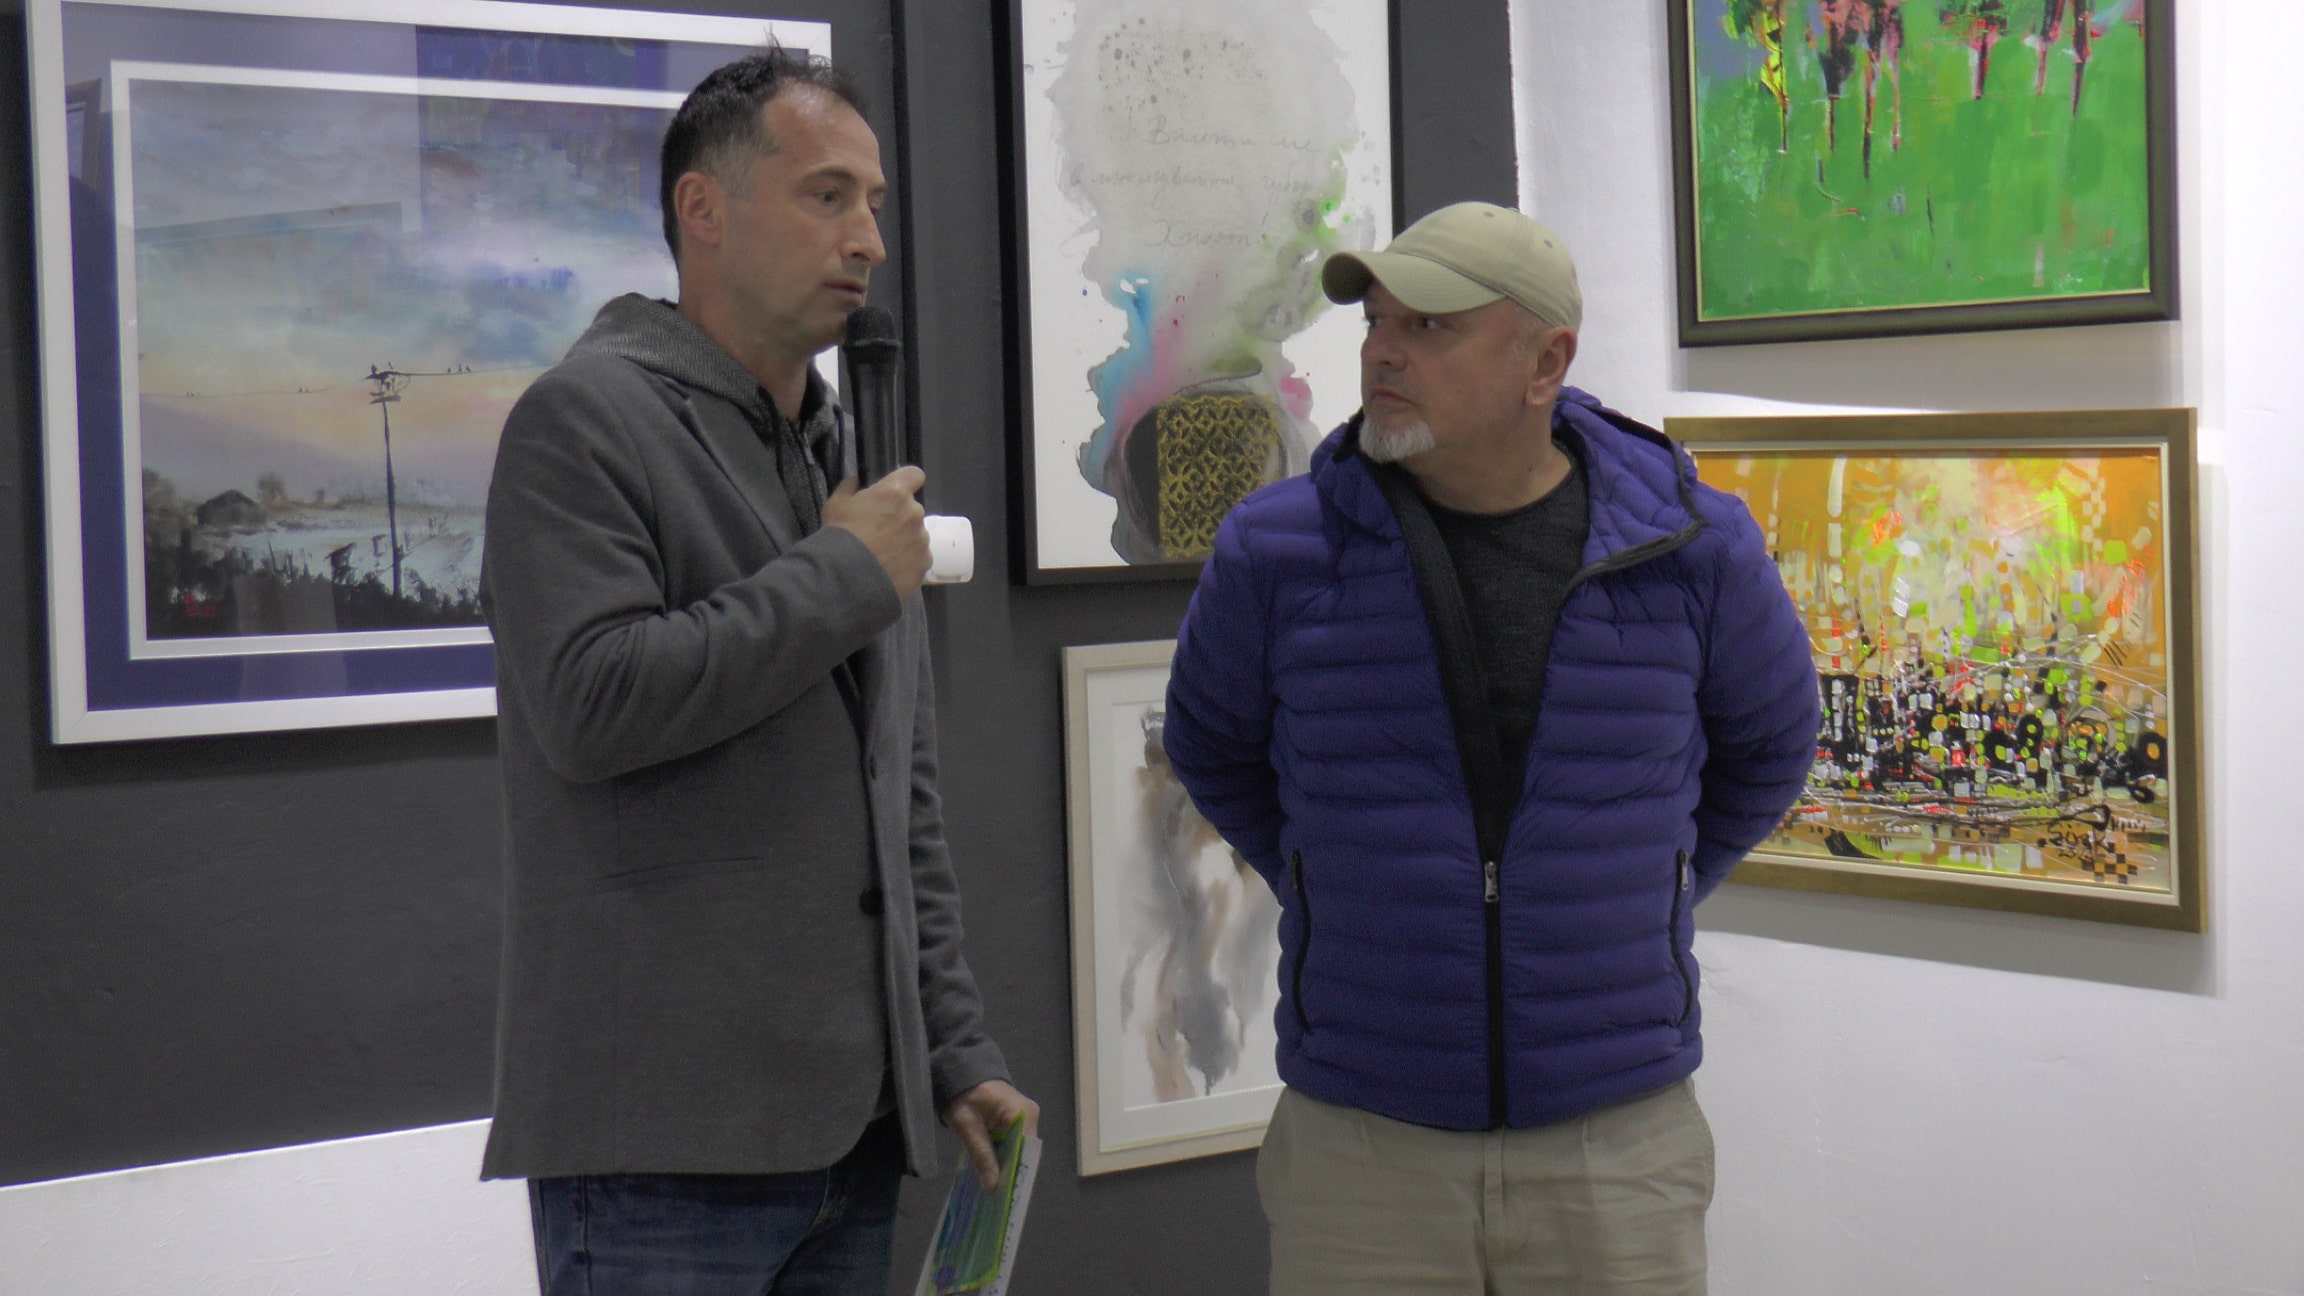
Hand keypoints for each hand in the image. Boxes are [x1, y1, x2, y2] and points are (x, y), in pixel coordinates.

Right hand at [823, 466, 929, 598]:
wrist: (845, 578)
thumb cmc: (840, 536)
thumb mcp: (835, 505)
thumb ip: (849, 488)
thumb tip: (856, 481)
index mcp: (895, 493)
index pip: (914, 475)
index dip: (905, 483)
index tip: (894, 494)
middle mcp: (914, 513)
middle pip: (912, 509)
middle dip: (899, 517)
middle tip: (878, 533)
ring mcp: (922, 540)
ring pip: (916, 535)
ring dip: (904, 541)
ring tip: (882, 556)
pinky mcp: (924, 564)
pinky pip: (918, 558)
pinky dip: (907, 562)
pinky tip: (889, 570)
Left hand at [942, 1079, 1038, 1191]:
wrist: (960, 1072)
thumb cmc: (962, 1093)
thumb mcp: (966, 1125)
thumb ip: (980, 1154)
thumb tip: (992, 1185)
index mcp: (1020, 1112)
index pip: (1025, 1150)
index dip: (1016, 1173)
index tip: (1005, 1195)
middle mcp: (1029, 1115)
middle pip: (1023, 1152)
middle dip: (1009, 1174)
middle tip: (996, 1198)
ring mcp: (1024, 1118)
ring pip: (1017, 1151)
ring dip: (1005, 1168)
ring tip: (993, 1191)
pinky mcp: (1015, 1122)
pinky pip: (1012, 1145)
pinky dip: (1002, 1158)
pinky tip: (991, 1173)